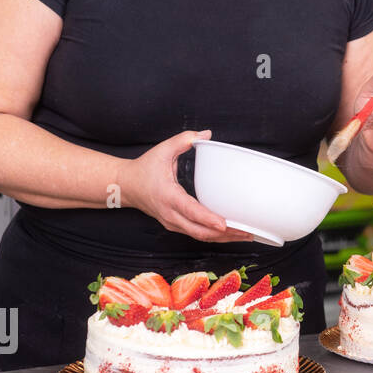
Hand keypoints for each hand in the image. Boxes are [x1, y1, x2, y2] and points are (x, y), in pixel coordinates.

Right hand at [117, 129, 253, 242]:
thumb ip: (183, 140)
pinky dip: (214, 236)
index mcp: (168, 196)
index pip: (190, 211)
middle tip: (247, 231)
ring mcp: (173, 223)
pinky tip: (230, 233)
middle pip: (199, 231)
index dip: (208, 219)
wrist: (125, 186)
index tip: (224, 224)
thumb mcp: (162, 150)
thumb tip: (205, 134)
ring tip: (245, 235)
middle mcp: (170, 214)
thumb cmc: (144, 169)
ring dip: (222, 238)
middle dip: (224, 234)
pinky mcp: (176, 226)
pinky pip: (196, 234)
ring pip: (199, 236)